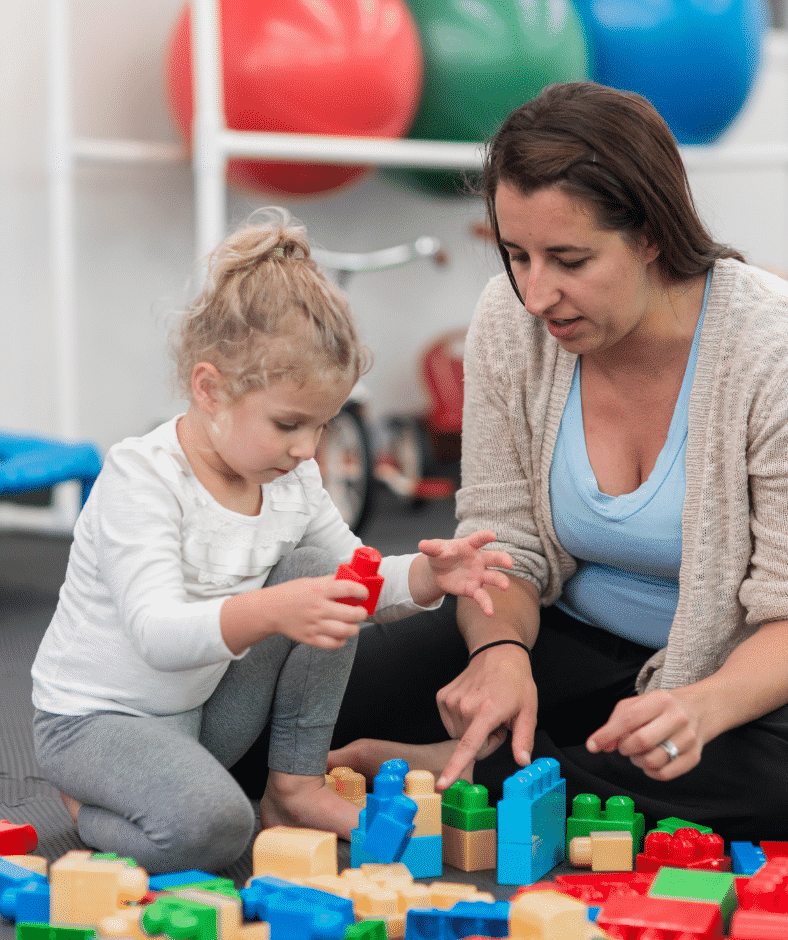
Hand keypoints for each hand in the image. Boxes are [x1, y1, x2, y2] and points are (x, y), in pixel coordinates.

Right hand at [262, 575, 368, 649]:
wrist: (270, 610)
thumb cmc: (292, 593)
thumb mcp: (311, 581)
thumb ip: (330, 582)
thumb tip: (351, 581)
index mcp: (319, 590)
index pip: (348, 588)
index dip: (362, 591)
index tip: (365, 594)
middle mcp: (318, 608)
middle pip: (351, 614)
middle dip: (362, 613)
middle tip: (361, 612)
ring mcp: (314, 625)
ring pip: (345, 631)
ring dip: (354, 628)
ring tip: (353, 624)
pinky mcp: (310, 638)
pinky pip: (333, 644)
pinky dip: (341, 641)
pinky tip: (340, 635)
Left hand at [418, 530, 511, 614]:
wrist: (439, 571)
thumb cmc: (441, 555)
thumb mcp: (435, 550)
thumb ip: (431, 548)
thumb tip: (421, 545)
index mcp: (469, 546)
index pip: (478, 539)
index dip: (485, 536)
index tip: (492, 535)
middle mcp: (479, 560)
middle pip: (494, 558)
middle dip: (502, 559)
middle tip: (509, 562)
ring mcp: (479, 575)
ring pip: (493, 578)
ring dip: (500, 581)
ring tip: (505, 586)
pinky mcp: (474, 590)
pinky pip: (483, 597)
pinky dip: (487, 605)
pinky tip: (490, 613)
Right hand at [435, 642, 535, 790]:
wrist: (497, 653)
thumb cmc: (516, 682)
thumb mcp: (528, 710)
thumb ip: (524, 738)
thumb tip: (523, 762)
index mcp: (488, 711)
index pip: (469, 745)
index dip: (455, 767)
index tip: (442, 784)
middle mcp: (465, 706)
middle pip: (471, 746)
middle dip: (486, 739)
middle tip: (498, 720)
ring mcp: (451, 701)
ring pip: (460, 736)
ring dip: (474, 729)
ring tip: (486, 709)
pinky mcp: (442, 697)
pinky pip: (451, 723)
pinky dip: (462, 720)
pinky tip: (473, 703)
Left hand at [586, 688, 704, 780]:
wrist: (699, 709)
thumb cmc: (661, 708)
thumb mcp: (637, 705)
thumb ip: (615, 723)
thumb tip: (600, 745)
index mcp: (660, 700)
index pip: (629, 719)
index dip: (607, 734)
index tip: (593, 745)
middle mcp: (677, 718)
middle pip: (641, 741)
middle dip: (625, 748)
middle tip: (625, 745)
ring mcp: (688, 738)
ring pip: (652, 761)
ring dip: (637, 761)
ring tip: (639, 752)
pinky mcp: (694, 756)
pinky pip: (665, 774)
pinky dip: (650, 772)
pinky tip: (650, 761)